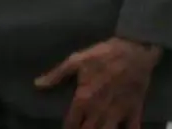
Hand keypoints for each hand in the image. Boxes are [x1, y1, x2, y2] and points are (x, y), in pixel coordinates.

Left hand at [34, 37, 161, 128]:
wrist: (134, 51)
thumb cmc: (104, 55)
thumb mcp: (76, 61)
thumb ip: (57, 75)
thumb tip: (37, 85)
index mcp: (84, 100)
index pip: (71, 123)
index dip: (68, 128)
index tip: (67, 128)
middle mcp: (99, 111)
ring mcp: (118, 113)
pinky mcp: (134, 111)